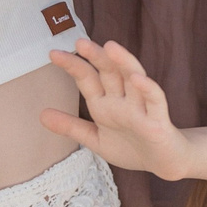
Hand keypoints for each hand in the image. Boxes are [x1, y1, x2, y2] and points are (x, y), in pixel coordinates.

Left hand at [43, 37, 188, 177]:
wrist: (164, 164)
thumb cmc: (133, 147)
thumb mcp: (96, 139)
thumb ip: (71, 127)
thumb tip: (41, 114)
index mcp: (106, 104)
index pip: (88, 79)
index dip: (74, 66)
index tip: (54, 54)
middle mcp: (122, 100)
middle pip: (110, 72)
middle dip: (96, 56)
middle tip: (80, 42)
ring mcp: (141, 107)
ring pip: (133, 78)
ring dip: (123, 62)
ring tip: (110, 47)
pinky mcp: (158, 120)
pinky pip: (155, 100)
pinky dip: (147, 89)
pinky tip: (137, 79)